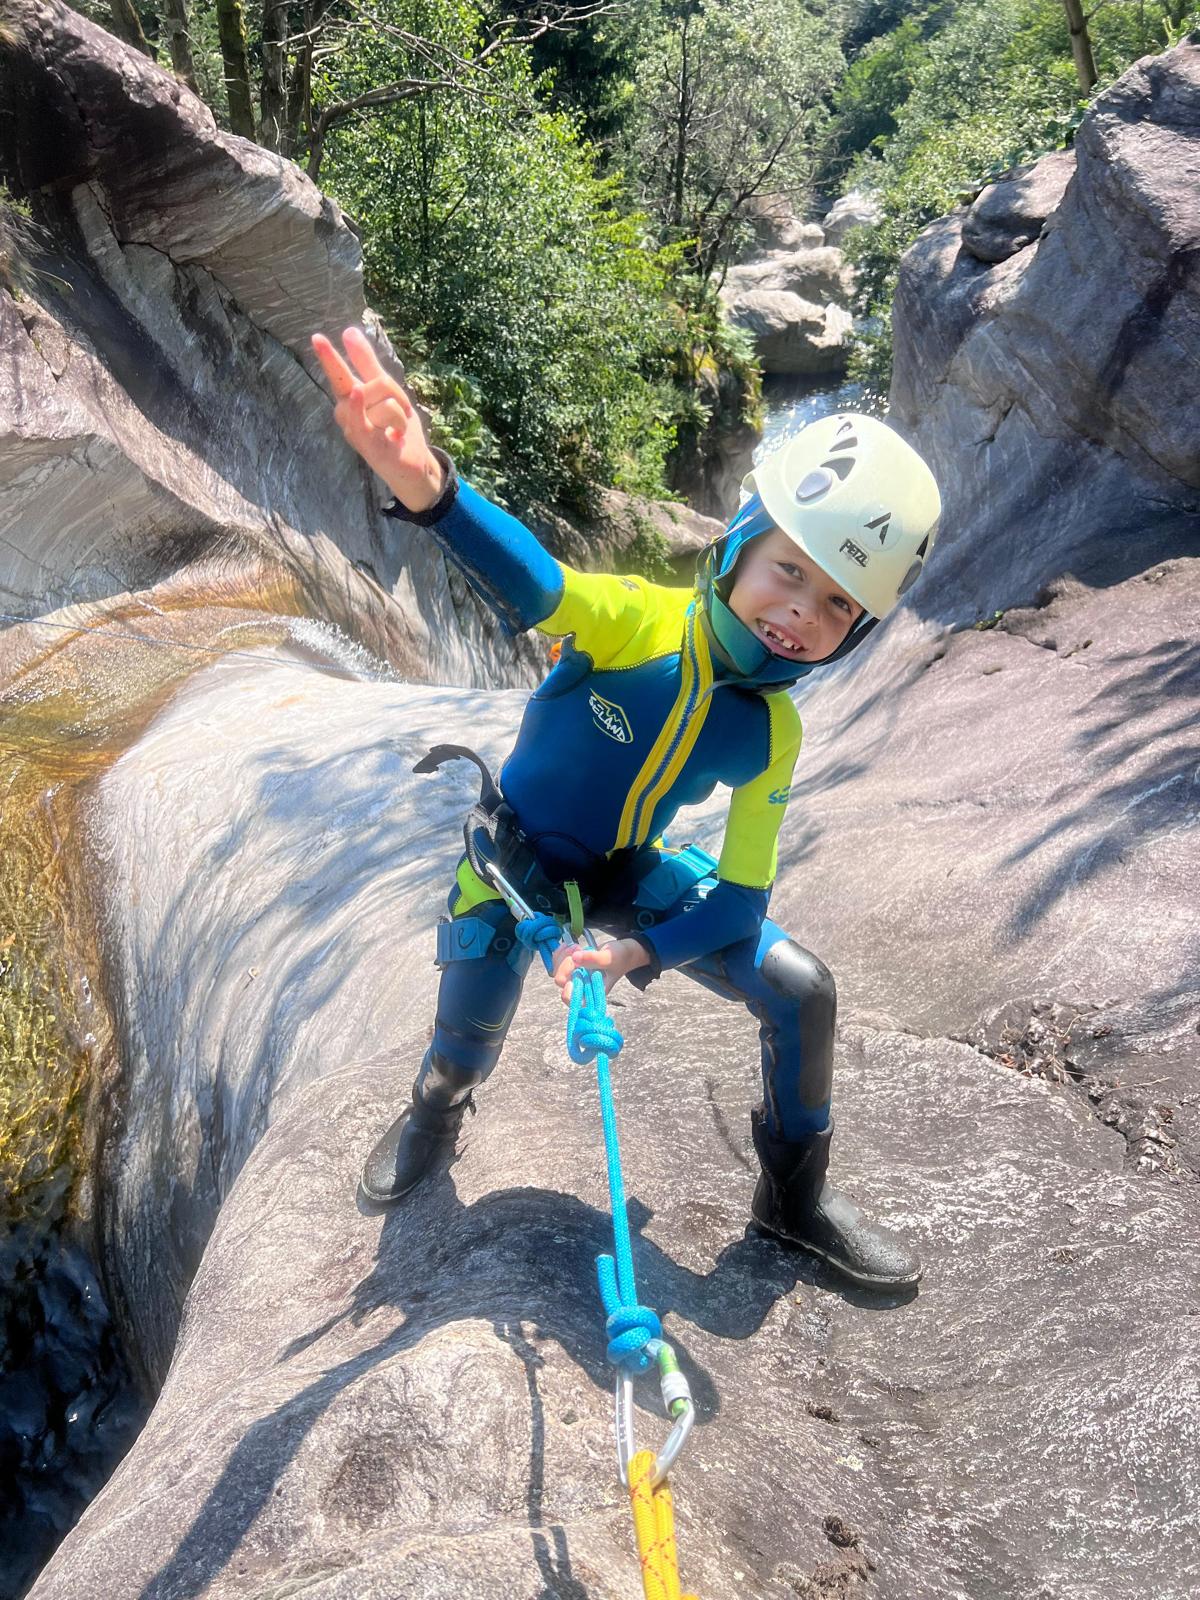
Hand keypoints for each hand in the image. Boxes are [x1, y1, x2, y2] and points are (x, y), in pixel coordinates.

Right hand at [311, 327, 444, 511]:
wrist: (413, 466)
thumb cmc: (396, 429)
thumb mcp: (387, 392)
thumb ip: (366, 363)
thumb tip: (348, 330)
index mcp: (350, 399)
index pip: (339, 374)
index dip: (329, 356)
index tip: (316, 337)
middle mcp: (346, 414)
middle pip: (378, 383)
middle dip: (398, 394)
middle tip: (402, 413)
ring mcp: (354, 430)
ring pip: (386, 400)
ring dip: (402, 416)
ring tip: (397, 431)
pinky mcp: (365, 443)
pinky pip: (364, 418)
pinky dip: (361, 407)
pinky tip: (355, 395)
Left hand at [550, 938, 649, 1006]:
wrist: (623, 951)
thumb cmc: (620, 958)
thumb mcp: (609, 958)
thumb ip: (593, 959)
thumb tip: (575, 958)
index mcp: (593, 993)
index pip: (573, 1001)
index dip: (568, 990)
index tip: (576, 973)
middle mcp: (582, 987)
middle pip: (562, 982)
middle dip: (566, 964)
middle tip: (578, 950)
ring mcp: (576, 977)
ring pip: (557, 970)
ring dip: (563, 956)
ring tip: (577, 946)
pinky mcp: (572, 968)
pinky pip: (558, 962)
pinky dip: (561, 952)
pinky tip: (570, 945)